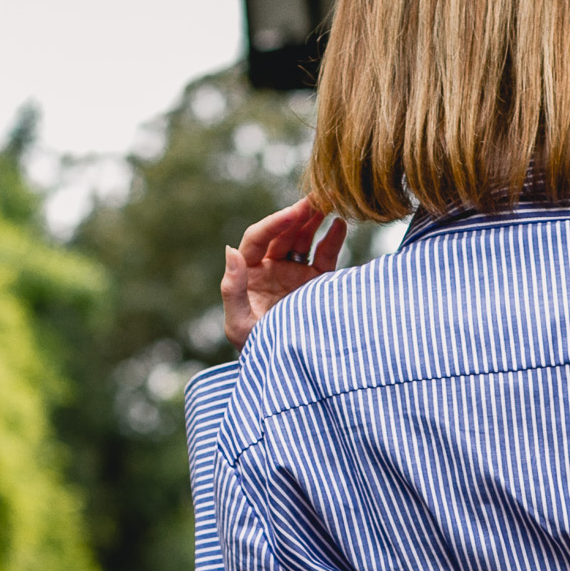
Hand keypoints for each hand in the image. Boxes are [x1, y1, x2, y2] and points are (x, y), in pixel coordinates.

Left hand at [220, 198, 347, 349]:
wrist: (288, 371)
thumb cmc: (258, 351)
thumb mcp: (239, 324)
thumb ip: (233, 289)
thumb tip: (231, 250)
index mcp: (249, 273)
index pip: (258, 238)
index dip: (274, 223)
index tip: (292, 214)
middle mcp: (271, 269)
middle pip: (282, 233)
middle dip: (297, 215)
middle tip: (314, 199)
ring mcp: (294, 274)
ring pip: (303, 239)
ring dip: (313, 220)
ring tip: (328, 203)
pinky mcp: (316, 283)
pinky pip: (324, 256)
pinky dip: (331, 239)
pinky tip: (338, 224)